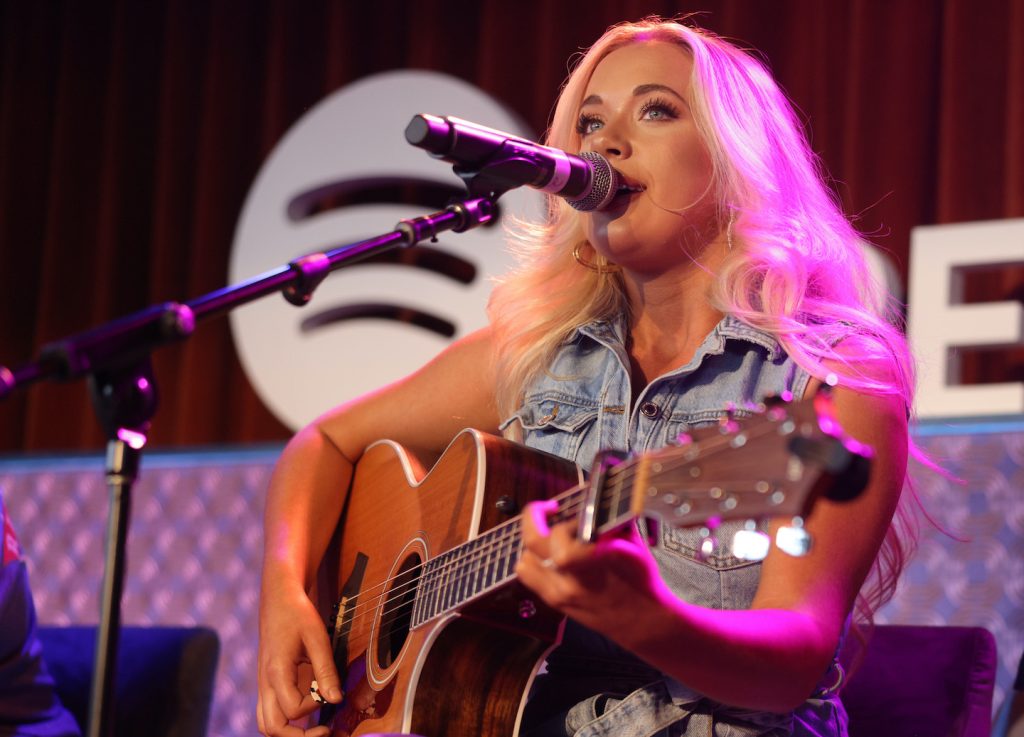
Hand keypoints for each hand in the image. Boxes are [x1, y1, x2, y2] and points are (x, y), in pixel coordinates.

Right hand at [257, 579, 342, 736]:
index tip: (330, 691)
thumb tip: (336, 700)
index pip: (293, 710)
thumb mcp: (317, 637)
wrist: (279, 598)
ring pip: (266, 724)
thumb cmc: (298, 614)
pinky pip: (268, 712)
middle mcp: (265, 683)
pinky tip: (307, 711)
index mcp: (276, 672)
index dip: (316, 706)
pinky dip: (284, 720)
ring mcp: (263, 685)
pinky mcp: (267, 682)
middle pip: (271, 728)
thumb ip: (326, 670)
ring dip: (288, 732)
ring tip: (315, 727)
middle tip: (325, 730)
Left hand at [515, 499, 668, 640]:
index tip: (574, 513)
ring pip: (526, 557)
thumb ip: (607, 521)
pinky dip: (532, 559)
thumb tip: (593, 501)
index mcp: (593, 562)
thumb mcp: (631, 543)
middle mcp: (571, 579)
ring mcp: (559, 593)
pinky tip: (548, 554)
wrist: (642, 621)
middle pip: (533, 540)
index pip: (561, 533)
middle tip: (550, 509)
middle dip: (537, 516)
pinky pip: (528, 574)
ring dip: (535, 541)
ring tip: (551, 535)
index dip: (566, 519)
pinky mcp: (554, 602)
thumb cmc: (640, 580)